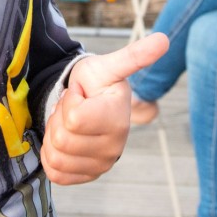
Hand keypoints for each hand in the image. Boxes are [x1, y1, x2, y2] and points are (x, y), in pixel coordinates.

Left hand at [40, 32, 168, 184]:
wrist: (92, 104)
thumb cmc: (97, 82)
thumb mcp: (108, 66)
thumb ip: (133, 56)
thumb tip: (164, 40)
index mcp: (118, 120)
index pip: (73, 118)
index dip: (69, 100)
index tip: (82, 93)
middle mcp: (114, 147)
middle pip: (61, 139)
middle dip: (58, 118)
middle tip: (74, 108)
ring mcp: (101, 164)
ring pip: (55, 156)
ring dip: (53, 136)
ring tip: (70, 122)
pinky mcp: (88, 176)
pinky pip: (55, 172)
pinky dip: (51, 155)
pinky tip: (67, 139)